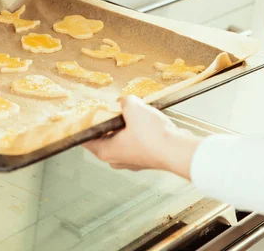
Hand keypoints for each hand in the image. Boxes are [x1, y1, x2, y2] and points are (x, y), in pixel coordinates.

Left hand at [83, 96, 202, 178]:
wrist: (179, 151)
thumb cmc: (153, 136)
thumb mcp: (133, 108)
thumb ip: (124, 101)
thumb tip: (124, 101)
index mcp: (105, 151)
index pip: (85, 138)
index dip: (85, 125)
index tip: (86, 115)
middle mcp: (116, 159)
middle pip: (104, 138)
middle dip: (108, 123)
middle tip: (112, 110)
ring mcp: (131, 161)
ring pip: (121, 140)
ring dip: (125, 127)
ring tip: (133, 114)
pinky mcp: (146, 159)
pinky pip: (136, 143)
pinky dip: (138, 133)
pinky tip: (146, 122)